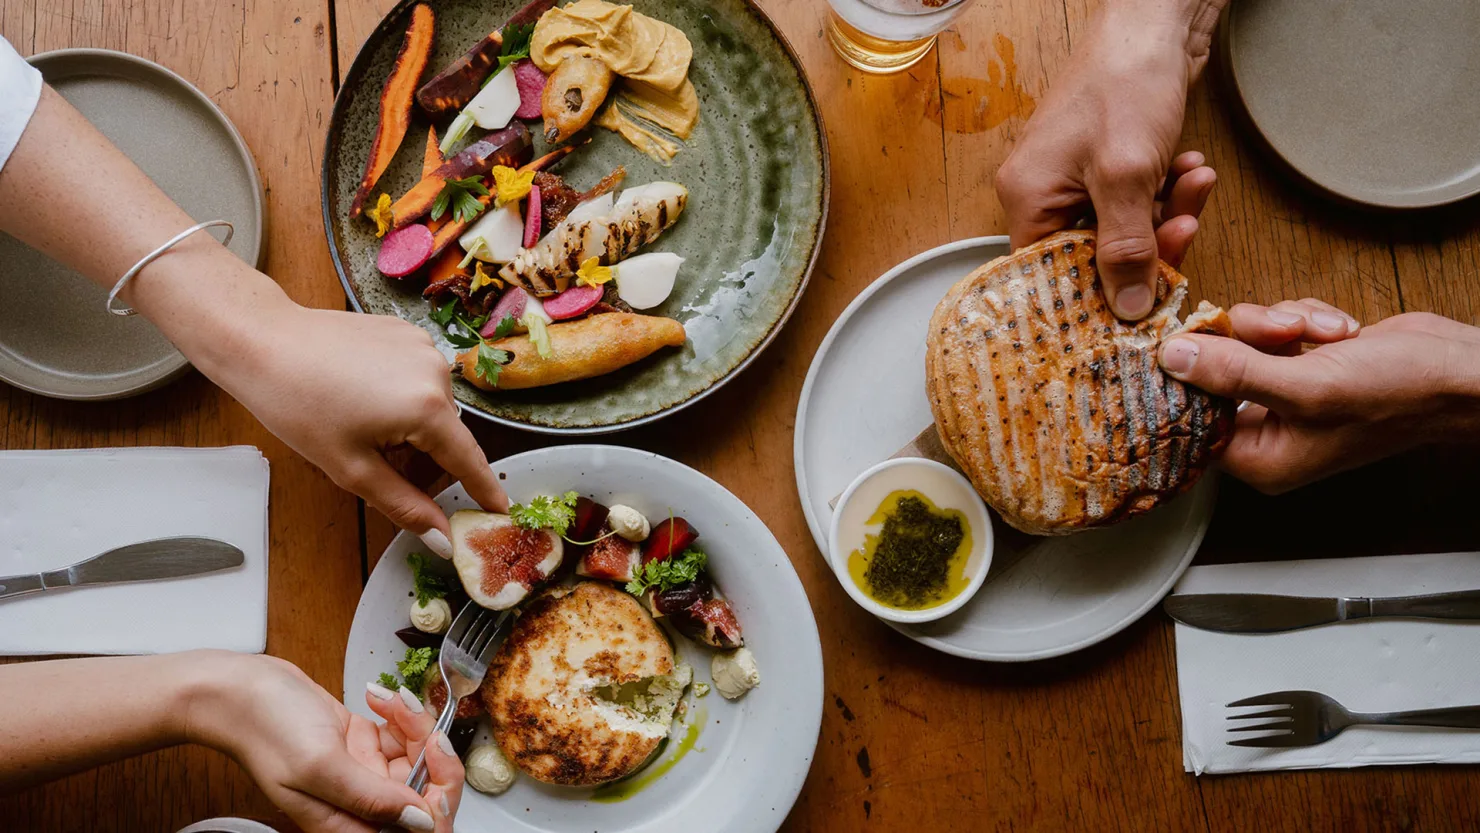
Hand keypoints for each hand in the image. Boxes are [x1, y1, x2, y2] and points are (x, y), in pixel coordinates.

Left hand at [0, 87, 502, 553]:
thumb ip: (404, 505)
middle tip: (378, 471)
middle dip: (424, 460)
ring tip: (359, 430)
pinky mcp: (405, 331)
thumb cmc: (298, 406)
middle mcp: (437, 371)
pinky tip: (359, 399)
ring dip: (410, 429)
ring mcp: (423, 345)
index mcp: (428, 408)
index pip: (469, 461)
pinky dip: (400, 398)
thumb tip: (440, 539)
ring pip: (431, 407)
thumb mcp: (350, 468)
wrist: (261, 340)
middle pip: (447, 435)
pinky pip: (416, 378)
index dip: (483, 490)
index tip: (501, 512)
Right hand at [185, 653, 463, 832]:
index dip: (437, 799)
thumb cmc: (264, 727)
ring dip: (414, 726)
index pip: (416, 829)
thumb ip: (371, 798)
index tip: (434, 757)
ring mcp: (361, 775)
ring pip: (417, 758)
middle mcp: (358, 804)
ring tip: (389, 702)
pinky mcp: (361, 746)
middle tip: (421, 725)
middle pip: (423, 793)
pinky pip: (401, 736)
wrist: (238, 690)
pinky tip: (377, 698)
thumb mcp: (319, 765)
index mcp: (346, 824)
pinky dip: (399, 714)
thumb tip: (420, 822)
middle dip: (430, 754)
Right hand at [995, 0, 1224, 319]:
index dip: (1094, 297)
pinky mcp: (1107, 164)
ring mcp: (1075, 178)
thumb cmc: (1126, 82)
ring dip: (1165, 215)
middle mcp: (1044, 193)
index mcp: (1028, 198)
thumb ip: (1126, 248)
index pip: (1049, 277)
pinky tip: (1189, 168)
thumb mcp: (1126, 175)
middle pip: (1091, 257)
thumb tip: (1129, 311)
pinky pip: (1136, 202)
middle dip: (1146, 247)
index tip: (1138, 308)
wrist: (1156, 20)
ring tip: (1194, 181)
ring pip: (1122, 230)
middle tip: (1184, 229)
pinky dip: (1167, 193)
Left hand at [1159, 301, 1479, 492]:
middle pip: (1214, 369)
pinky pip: (1275, 329)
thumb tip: (1172, 359)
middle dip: (1252, 338)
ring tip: (1331, 336)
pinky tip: (1342, 332)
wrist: (1460, 369)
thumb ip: (1232, 373)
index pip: (1190, 417)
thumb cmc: (1399, 395)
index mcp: (1259, 459)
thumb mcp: (1306, 386)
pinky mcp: (1303, 364)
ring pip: (1245, 340)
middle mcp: (1267, 432)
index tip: (1188, 338)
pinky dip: (1305, 321)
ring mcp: (1285, 395)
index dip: (1188, 375)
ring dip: (1285, 324)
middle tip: (1287, 333)